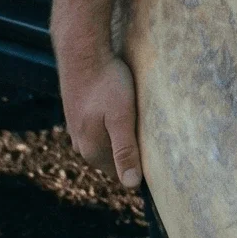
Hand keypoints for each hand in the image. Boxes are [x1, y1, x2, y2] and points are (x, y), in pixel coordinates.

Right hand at [60, 50, 143, 188]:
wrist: (82, 52)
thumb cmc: (106, 83)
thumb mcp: (121, 117)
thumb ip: (125, 151)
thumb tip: (131, 184)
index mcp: (92, 151)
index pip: (121, 173)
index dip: (141, 166)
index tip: (159, 155)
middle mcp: (81, 144)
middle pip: (114, 158)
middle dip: (132, 152)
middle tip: (154, 136)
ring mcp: (77, 129)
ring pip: (107, 142)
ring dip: (122, 136)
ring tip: (141, 122)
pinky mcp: (78, 114)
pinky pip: (100, 128)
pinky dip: (112, 123)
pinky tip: (122, 110)